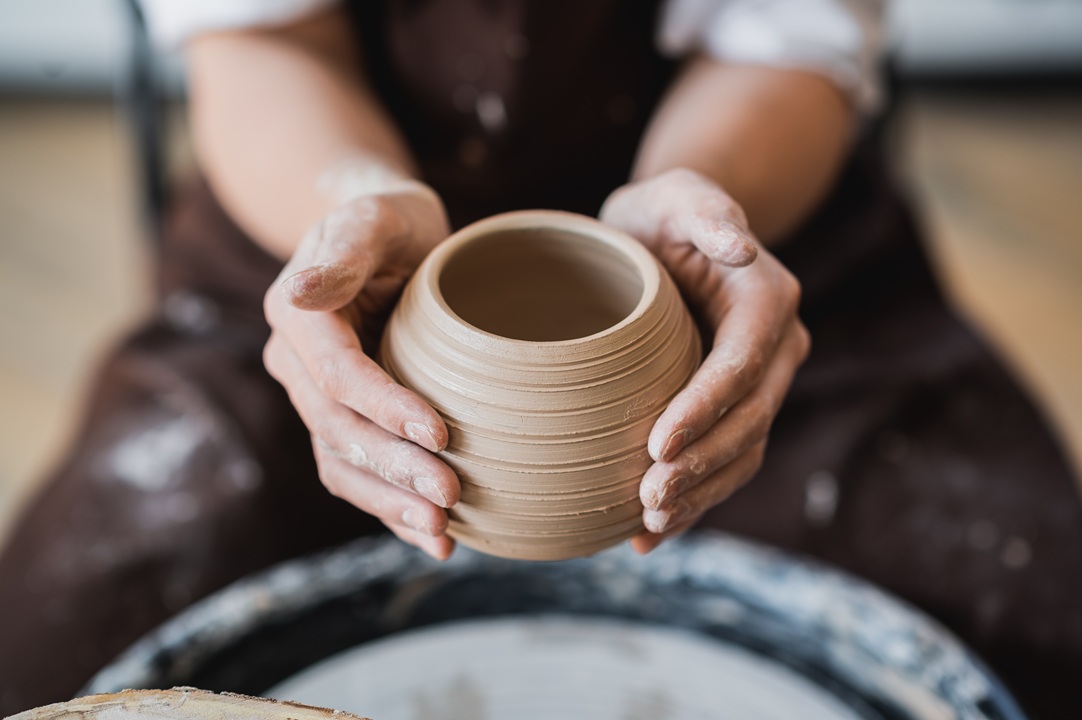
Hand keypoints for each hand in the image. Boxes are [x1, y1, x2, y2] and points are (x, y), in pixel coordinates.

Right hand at [263, 183, 459, 558]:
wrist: (388, 242)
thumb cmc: (390, 221)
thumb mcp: (375, 217)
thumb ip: (344, 251)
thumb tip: (298, 294)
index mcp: (298, 319)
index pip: (337, 376)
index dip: (384, 409)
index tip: (440, 432)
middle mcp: (296, 365)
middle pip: (339, 430)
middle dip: (394, 467)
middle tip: (449, 494)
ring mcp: (317, 398)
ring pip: (342, 463)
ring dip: (389, 503)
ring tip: (442, 531)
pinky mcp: (345, 419)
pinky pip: (357, 472)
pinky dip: (390, 508)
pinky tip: (434, 538)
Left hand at [600, 168, 810, 552]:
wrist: (664, 241)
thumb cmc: (662, 214)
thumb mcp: (676, 196)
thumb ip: (704, 211)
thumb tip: (739, 246)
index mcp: (768, 301)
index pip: (743, 364)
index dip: (706, 408)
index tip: (657, 442)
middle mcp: (777, 348)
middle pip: (749, 419)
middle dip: (702, 464)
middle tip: (648, 496)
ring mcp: (761, 385)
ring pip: (742, 452)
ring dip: (701, 494)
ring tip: (649, 520)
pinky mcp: (734, 410)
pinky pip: (723, 464)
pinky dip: (692, 502)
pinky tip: (648, 534)